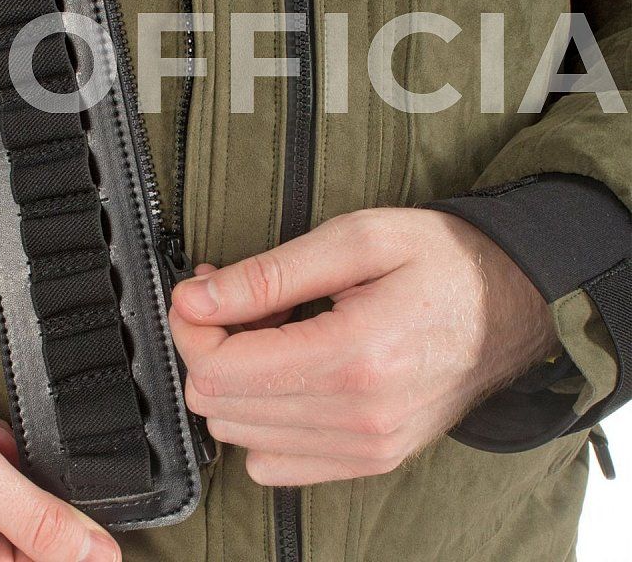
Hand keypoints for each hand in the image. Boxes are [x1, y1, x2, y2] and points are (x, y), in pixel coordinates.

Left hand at [169, 208, 558, 486]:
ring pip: (240, 435)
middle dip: (209, 346)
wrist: (512, 302)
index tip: (199, 291)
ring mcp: (368, 449)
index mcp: (354, 358)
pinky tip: (286, 369)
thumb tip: (192, 300)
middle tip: (236, 298)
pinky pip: (274, 463)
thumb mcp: (355, 239)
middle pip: (220, 406)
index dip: (190, 327)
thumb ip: (267, 274)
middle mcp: (360, 420)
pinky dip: (261, 416)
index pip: (220, 371)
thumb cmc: (439, 259)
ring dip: (235, 379)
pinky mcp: (370, 460)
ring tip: (269, 328)